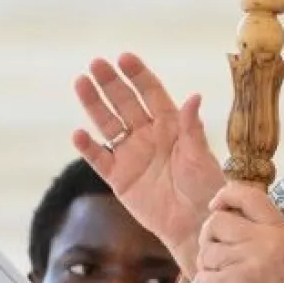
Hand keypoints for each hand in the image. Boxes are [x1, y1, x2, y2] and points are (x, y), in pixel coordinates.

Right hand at [73, 53, 224, 273]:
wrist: (196, 224)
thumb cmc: (205, 188)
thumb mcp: (201, 156)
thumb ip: (191, 128)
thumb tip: (194, 96)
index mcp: (170, 125)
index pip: (151, 92)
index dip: (138, 75)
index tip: (125, 58)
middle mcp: (147, 134)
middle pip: (125, 103)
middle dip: (111, 83)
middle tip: (96, 63)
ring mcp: (131, 155)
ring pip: (108, 124)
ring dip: (94, 105)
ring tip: (80, 83)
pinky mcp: (119, 178)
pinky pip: (99, 159)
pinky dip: (88, 148)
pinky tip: (78, 134)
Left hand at [194, 182, 283, 282]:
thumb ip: (261, 236)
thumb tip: (224, 218)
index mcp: (280, 232)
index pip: (249, 195)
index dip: (226, 196)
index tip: (216, 205)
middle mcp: (265, 241)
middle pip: (217, 221)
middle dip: (209, 240)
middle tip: (217, 259)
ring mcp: (248, 261)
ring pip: (207, 251)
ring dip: (209, 269)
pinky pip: (202, 277)